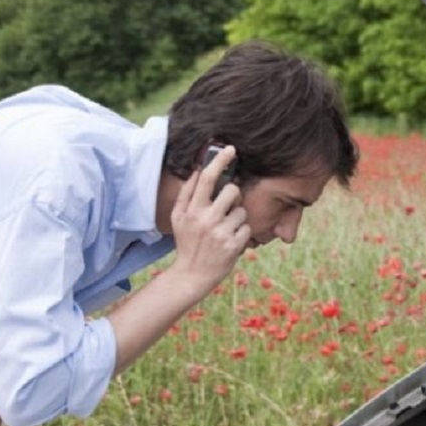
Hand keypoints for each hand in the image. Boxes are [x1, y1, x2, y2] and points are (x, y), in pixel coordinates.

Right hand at [164, 145, 249, 294]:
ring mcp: (220, 233)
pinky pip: (247, 228)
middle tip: (227, 206)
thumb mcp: (178, 218)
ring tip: (225, 230)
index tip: (231, 150)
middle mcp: (205, 219)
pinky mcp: (233, 245)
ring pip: (242, 211)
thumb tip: (199, 170)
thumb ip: (187, 194)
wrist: (191, 275)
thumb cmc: (187, 242)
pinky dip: (241, 234)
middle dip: (234, 195)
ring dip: (237, 218)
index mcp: (191, 210)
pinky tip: (230, 241)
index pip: (207, 178)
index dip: (220, 161)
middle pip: (232, 191)